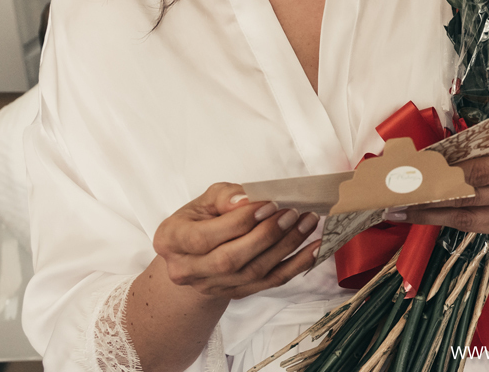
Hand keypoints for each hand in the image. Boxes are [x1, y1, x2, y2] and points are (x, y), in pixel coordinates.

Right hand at [152, 183, 319, 299]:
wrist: (196, 254)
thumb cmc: (201, 219)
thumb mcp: (204, 200)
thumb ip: (224, 196)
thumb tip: (247, 199)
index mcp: (172, 240)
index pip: (204, 237)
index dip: (239, 222)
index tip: (268, 204)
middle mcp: (187, 270)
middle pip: (230, 259)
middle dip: (267, 235)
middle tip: (292, 212)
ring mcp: (213, 286)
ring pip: (254, 272)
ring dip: (287, 246)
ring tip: (308, 222)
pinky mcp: (237, 293)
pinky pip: (271, 282)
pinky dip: (297, 264)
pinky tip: (316, 247)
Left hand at [401, 124, 488, 237]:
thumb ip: (473, 146)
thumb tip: (428, 157)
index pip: (476, 171)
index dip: (441, 176)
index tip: (411, 178)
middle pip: (469, 199)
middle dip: (428, 199)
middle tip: (395, 199)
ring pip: (468, 219)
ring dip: (431, 216)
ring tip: (402, 212)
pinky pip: (476, 226)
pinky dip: (450, 220)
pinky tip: (429, 215)